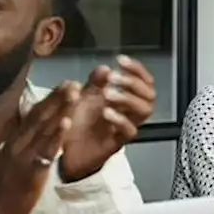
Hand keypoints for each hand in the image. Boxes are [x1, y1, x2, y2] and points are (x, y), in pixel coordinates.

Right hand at [0, 83, 79, 213]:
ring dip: (60, 110)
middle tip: (75, 82)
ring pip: (43, 129)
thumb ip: (24, 139)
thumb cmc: (7, 183)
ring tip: (74, 94)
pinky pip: (44, 151)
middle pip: (40, 116)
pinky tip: (66, 125)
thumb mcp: (14, 156)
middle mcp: (18, 142)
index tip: (68, 83)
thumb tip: (34, 124)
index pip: (35, 114)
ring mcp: (23, 155)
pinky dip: (55, 137)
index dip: (52, 98)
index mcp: (16, 138)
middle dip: (58, 98)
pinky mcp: (29, 170)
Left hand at [59, 56, 156, 182]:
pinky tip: (106, 112)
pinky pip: (130, 131)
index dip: (137, 70)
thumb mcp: (83, 97)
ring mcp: (124, 128)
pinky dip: (120, 119)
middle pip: (150, 95)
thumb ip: (94, 83)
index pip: (144, 82)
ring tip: (108, 94)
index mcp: (124, 100)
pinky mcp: (117, 142)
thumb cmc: (77, 124)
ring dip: (129, 98)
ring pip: (145, 111)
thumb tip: (105, 67)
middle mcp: (129, 113)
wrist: (63, 152)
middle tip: (113, 78)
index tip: (121, 61)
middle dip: (133, 82)